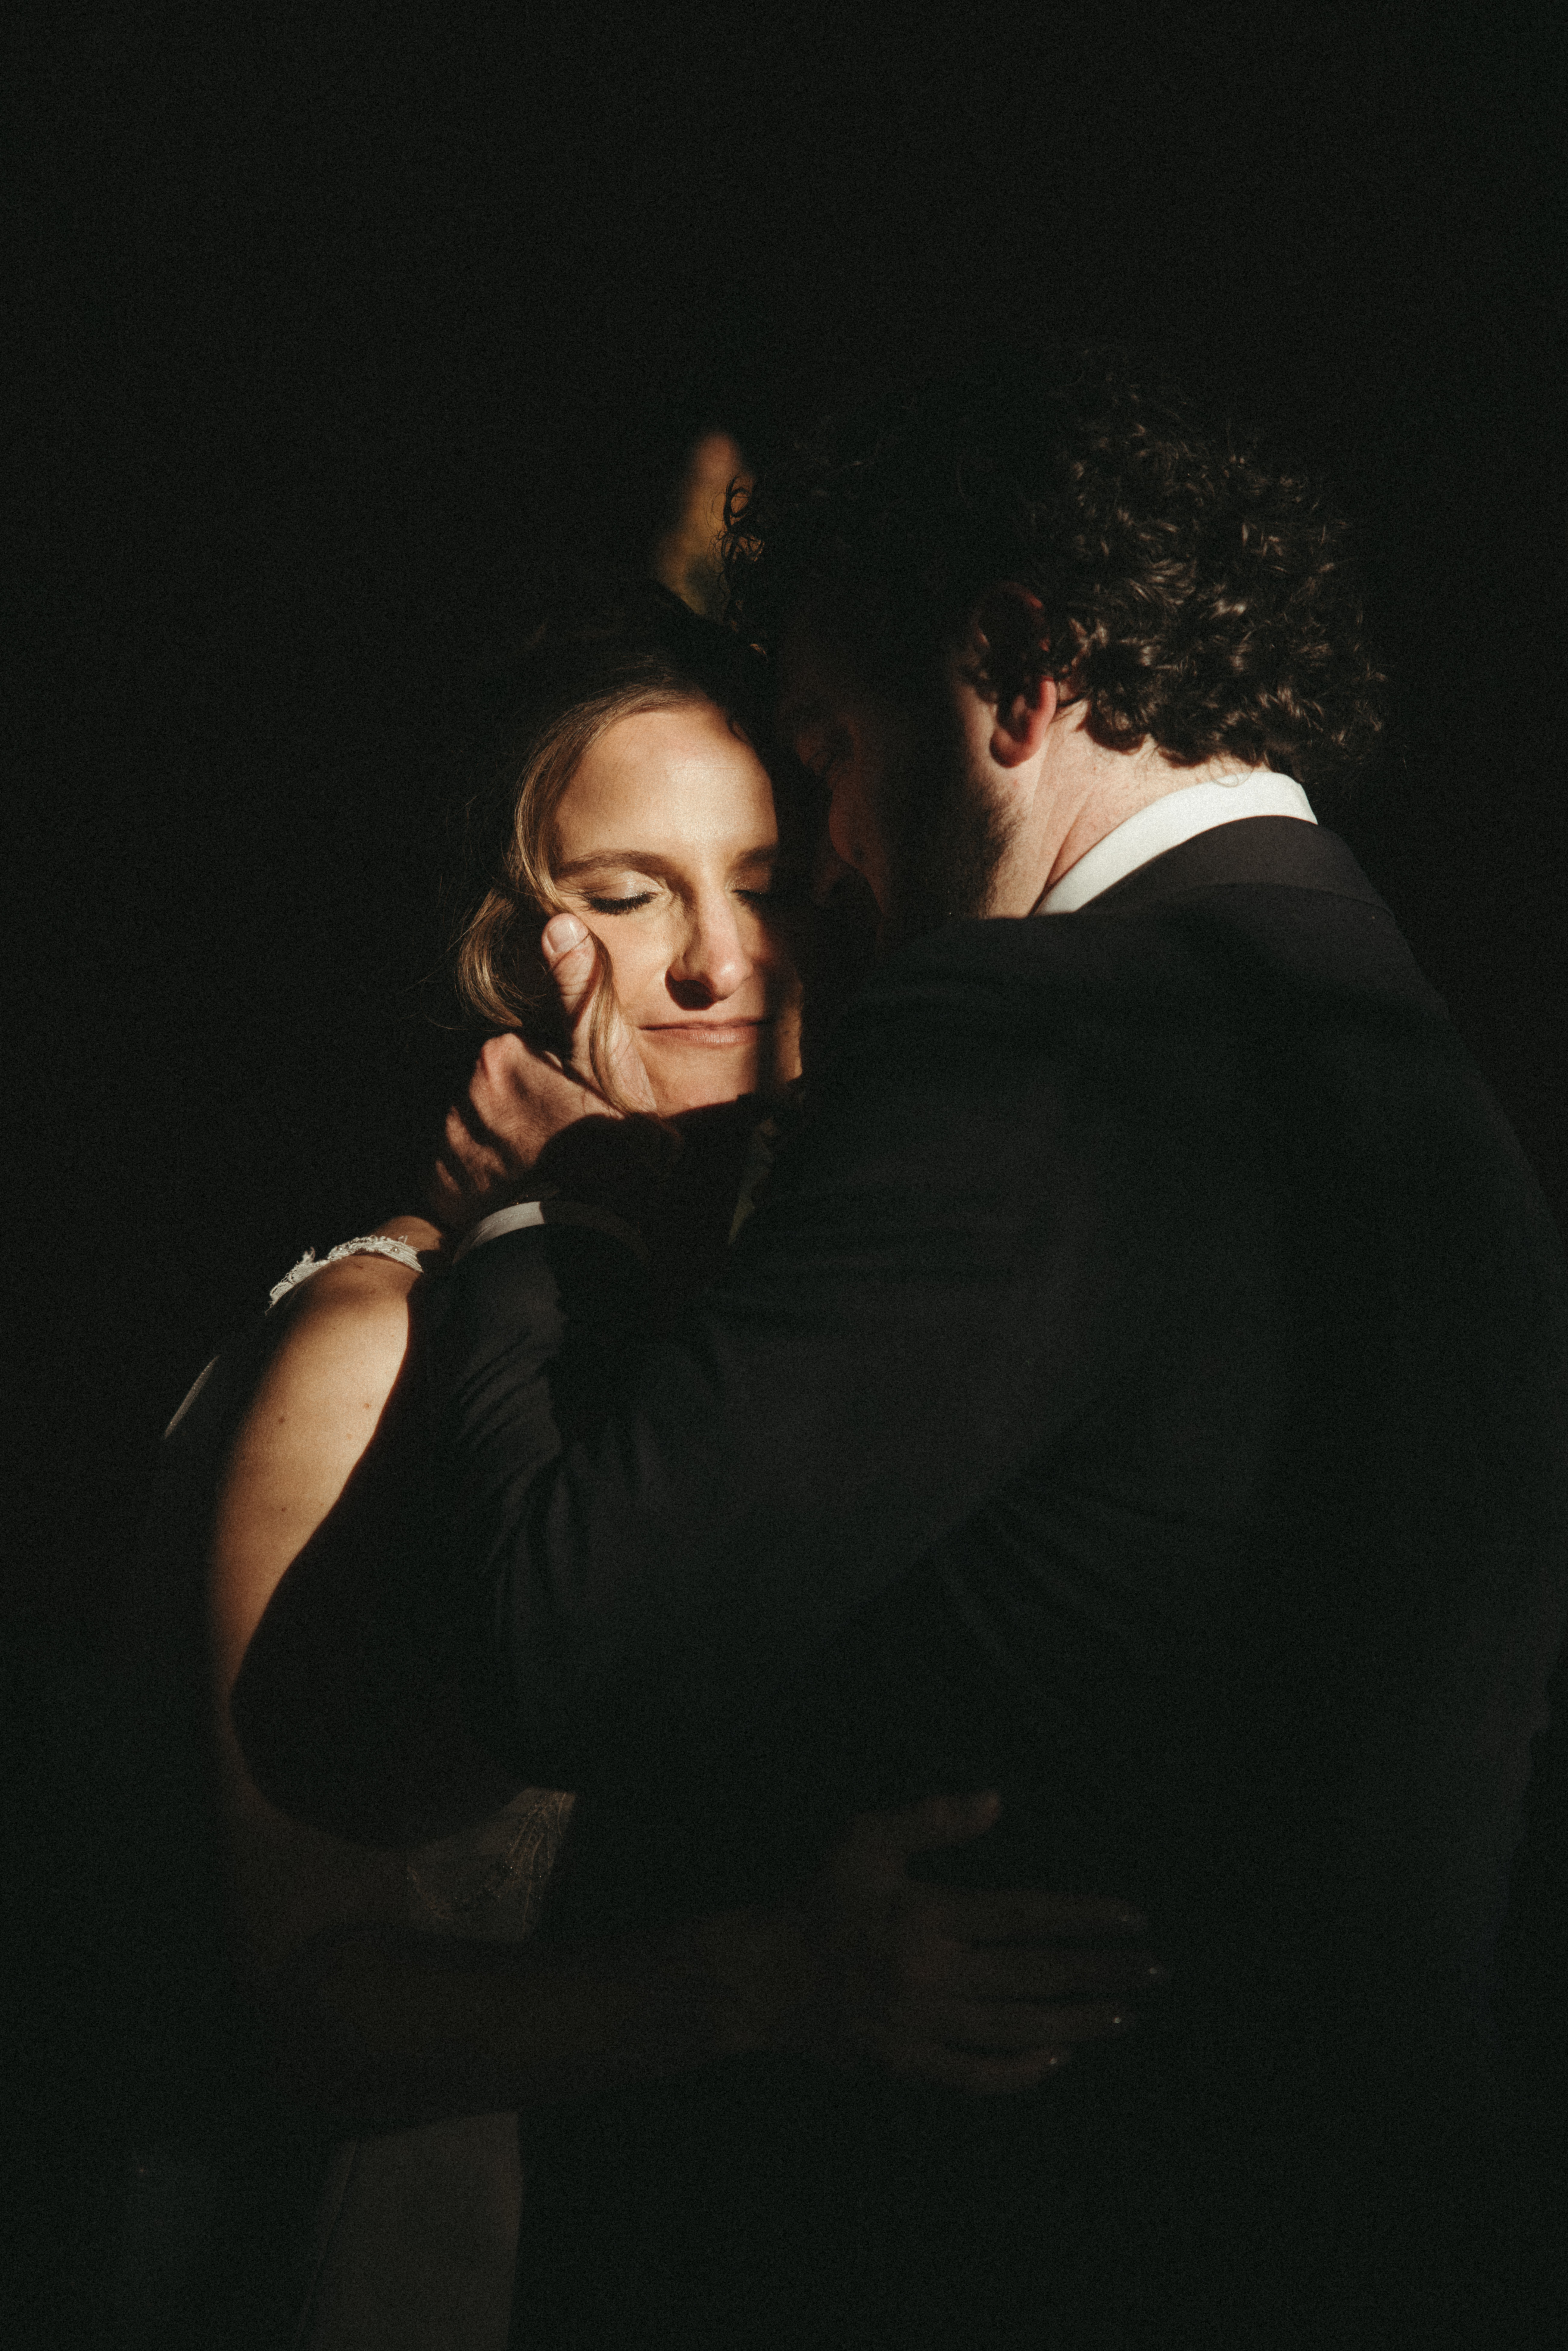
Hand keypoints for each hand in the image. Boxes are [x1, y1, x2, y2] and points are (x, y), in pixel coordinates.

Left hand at [426, 913, 658, 1231]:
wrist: (584, 1239)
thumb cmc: (610, 1151)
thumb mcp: (609, 1064)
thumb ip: (580, 995)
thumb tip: (558, 925)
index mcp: (501, 1056)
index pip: (519, 1055)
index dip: (549, 1080)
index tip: (574, 1108)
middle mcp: (463, 1094)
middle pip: (493, 1090)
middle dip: (520, 1109)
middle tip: (559, 1145)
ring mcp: (448, 1143)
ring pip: (475, 1130)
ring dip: (500, 1145)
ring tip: (539, 1175)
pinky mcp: (439, 1187)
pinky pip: (457, 1172)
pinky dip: (479, 1180)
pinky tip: (514, 1194)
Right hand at [798, 1791, 1162, 2093]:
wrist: (762, 1976)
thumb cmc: (818, 1899)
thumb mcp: (863, 1838)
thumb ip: (930, 1819)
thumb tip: (996, 1800)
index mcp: (926, 1918)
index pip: (1022, 1916)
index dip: (1082, 1916)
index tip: (1133, 1919)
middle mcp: (931, 1975)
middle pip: (1032, 1976)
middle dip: (1099, 1974)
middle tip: (1155, 1973)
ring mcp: (921, 2027)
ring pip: (1015, 2031)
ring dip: (1076, 2024)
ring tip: (1125, 2017)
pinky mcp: (907, 2064)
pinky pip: (975, 2077)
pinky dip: (1020, 2073)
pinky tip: (1056, 2060)